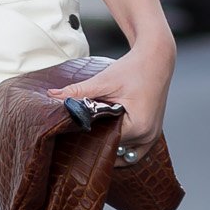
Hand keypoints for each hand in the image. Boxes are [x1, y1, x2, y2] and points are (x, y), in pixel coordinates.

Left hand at [48, 32, 175, 150]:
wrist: (157, 58)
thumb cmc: (134, 68)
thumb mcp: (104, 81)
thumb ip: (78, 91)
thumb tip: (52, 96)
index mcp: (138, 126)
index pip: (106, 142)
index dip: (88, 138)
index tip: (72, 135)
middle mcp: (148, 135)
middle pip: (114, 148)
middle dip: (97, 141)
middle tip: (76, 137)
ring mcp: (152, 136)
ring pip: (124, 151)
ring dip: (109, 144)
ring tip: (90, 135)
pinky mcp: (152, 132)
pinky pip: (134, 149)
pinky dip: (120, 144)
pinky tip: (105, 136)